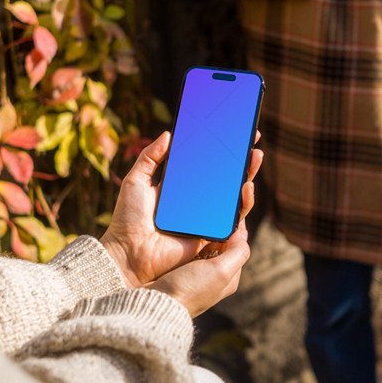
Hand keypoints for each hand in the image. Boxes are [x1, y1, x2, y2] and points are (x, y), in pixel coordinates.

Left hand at [100, 131, 262, 287]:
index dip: (218, 148)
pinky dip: (243, 202)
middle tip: (251, 139)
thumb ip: (150, 157)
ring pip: (232, 195)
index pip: (204, 163)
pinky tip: (247, 186)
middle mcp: (194, 201)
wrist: (128, 253)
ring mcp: (204, 218)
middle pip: (223, 177)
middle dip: (239, 158)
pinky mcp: (210, 234)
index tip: (231, 130)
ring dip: (247, 175)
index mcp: (178, 187)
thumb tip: (168, 133)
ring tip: (254, 157)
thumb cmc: (128, 219)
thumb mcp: (135, 181)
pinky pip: (232, 218)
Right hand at [147, 219, 250, 317]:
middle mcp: (215, 276)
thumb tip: (242, 234)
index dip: (235, 227)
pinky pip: (189, 251)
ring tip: (198, 215)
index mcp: (229, 277)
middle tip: (213, 209)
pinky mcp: (180, 272)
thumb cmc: (189, 289)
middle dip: (219, 229)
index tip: (230, 208)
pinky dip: (189, 240)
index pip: (238, 245)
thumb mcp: (221, 271)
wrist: (156, 304)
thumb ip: (237, 252)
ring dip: (203, 233)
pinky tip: (183, 231)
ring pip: (204, 246)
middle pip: (221, 245)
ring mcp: (197, 274)